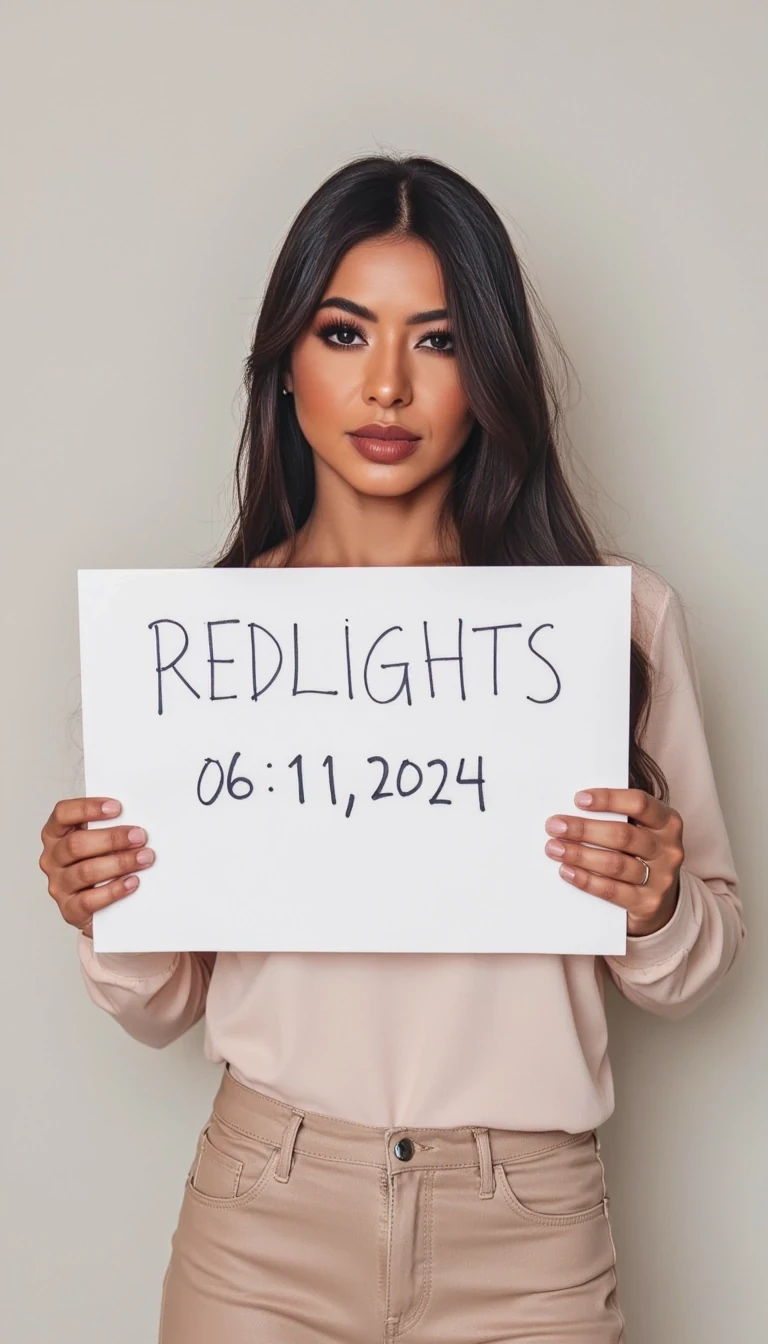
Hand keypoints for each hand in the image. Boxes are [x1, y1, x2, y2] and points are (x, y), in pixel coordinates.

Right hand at [39, 797, 154, 937]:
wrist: (101, 908)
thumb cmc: (101, 863)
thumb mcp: (100, 841)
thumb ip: (109, 827)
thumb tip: (136, 821)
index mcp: (55, 834)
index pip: (62, 814)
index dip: (88, 808)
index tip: (117, 807)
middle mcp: (52, 858)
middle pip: (76, 844)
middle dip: (112, 839)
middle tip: (139, 836)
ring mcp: (59, 884)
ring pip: (86, 871)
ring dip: (119, 863)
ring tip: (144, 858)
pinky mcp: (70, 909)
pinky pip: (90, 900)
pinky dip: (114, 890)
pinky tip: (132, 882)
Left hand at [544, 788, 683, 935]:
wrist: (659, 900)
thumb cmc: (640, 855)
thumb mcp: (639, 831)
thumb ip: (616, 818)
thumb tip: (572, 810)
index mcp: (668, 822)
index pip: (640, 803)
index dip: (609, 799)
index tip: (579, 799)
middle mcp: (668, 849)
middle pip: (623, 835)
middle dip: (584, 829)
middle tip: (555, 826)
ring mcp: (661, 878)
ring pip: (615, 863)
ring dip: (580, 855)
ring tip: (554, 848)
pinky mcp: (648, 903)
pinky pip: (612, 890)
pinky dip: (586, 880)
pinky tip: (567, 871)